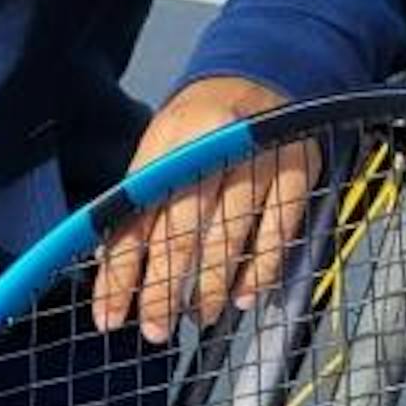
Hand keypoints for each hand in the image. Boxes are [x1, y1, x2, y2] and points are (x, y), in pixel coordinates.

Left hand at [95, 75, 298, 342]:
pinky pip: (278, 231)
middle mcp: (214, 146)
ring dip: (210, 286)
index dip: (120, 271)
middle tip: (155, 328)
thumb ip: (139, 202)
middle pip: (182, 230)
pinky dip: (260, 269)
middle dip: (164, 288)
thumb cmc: (198, 125)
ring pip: (229, 235)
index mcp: (170, 141)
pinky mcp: (297, 169)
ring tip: (198, 316)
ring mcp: (259, 158)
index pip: (136, 216)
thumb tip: (112, 269)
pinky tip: (243, 296)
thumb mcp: (159, 149)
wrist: (259, 77)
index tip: (109, 315)